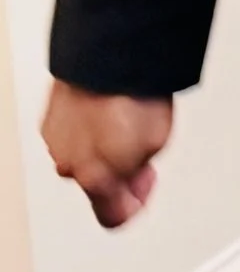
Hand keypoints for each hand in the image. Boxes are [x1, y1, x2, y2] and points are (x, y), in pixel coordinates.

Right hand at [42, 84, 175, 228]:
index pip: (113, 217)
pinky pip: (72, 135)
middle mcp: (69, 163)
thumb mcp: (156, 142)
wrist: (110, 54)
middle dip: (119, 171)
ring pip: (83, 158)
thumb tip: (132, 181)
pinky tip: (106, 109)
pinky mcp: (50, 118)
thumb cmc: (134, 93)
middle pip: (97, 183)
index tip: (144, 186)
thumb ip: (139, 173)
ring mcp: (56, 139)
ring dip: (102, 148)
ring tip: (125, 119)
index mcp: (96, 178)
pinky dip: (88, 128)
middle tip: (140, 144)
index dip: (134, 204)